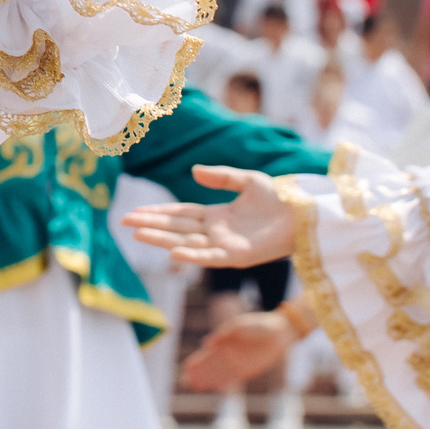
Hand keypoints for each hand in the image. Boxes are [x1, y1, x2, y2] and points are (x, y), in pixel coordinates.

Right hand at [119, 165, 299, 266]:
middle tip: (124, 221)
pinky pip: (210, 257)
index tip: (135, 212)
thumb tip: (193, 171)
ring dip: (161, 239)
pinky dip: (191, 255)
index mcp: (217, 215)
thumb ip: (221, 177)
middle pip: (176, 228)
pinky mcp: (237, 256)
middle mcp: (216, 232)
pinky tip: (172, 252)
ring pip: (185, 241)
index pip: (180, 214)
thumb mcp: (247, 180)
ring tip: (137, 233)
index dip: (158, 213)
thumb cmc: (280, 198)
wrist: (305, 214)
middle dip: (151, 225)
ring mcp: (224, 246)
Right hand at [181, 310, 298, 391]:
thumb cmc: (258, 325)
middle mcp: (229, 355)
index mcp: (224, 343)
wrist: (280, 332)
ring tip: (195, 387)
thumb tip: (206, 343)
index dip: (197, 362)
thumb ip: (223, 335)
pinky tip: (215, 388)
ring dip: (208, 380)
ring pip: (219, 374)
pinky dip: (225, 383)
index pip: (207, 354)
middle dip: (198, 374)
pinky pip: (234, 378)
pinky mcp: (249, 369)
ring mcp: (238, 363)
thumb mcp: (239, 326)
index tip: (186, 368)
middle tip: (185, 382)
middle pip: (210, 367)